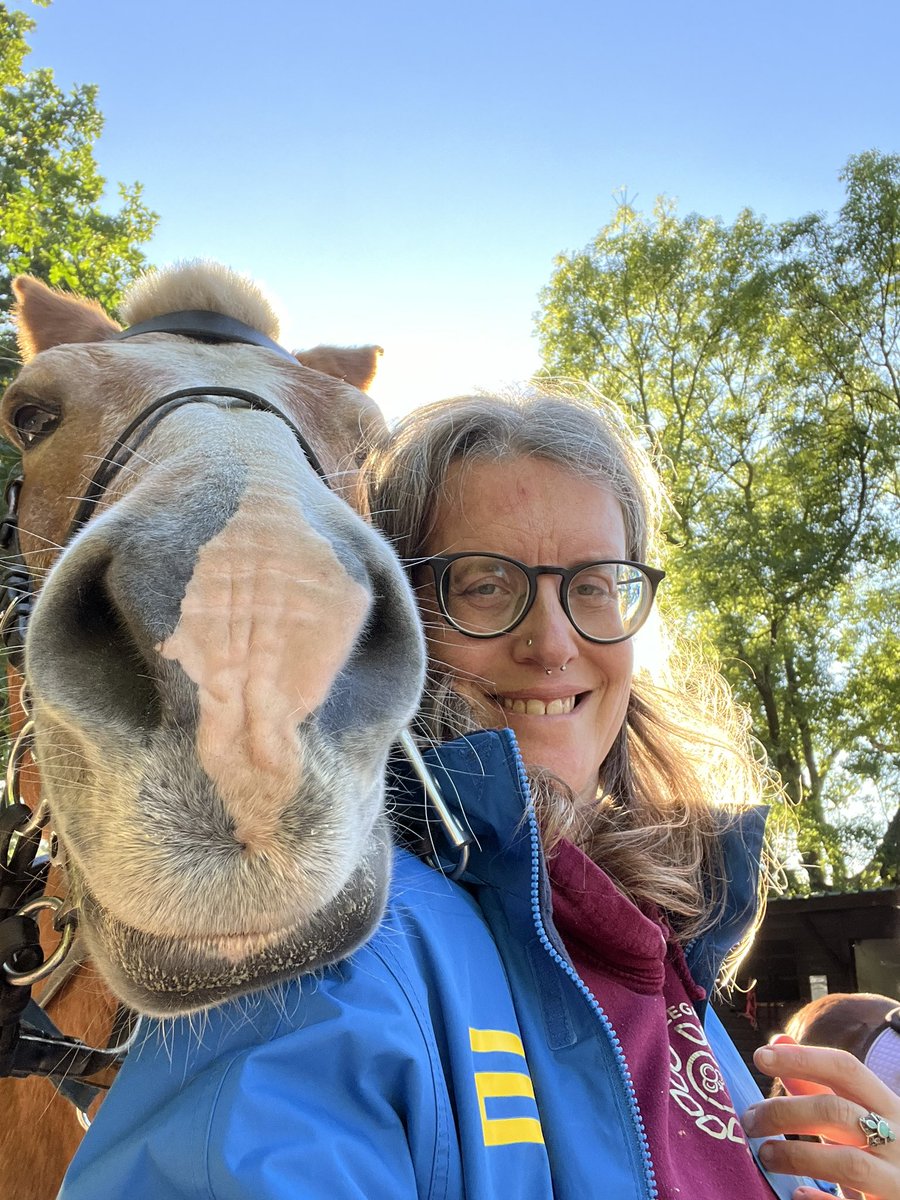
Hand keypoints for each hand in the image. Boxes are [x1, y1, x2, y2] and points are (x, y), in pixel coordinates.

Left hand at [743, 1041, 899, 1199]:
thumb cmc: (880, 1150)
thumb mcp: (858, 1114)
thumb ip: (817, 1083)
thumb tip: (778, 1041)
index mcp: (888, 1107)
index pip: (846, 1068)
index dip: (802, 1058)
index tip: (760, 1056)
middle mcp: (898, 1140)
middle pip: (838, 1112)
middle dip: (786, 1112)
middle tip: (750, 1121)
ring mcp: (895, 1181)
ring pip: (848, 1163)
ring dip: (797, 1156)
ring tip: (765, 1155)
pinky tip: (797, 1193)